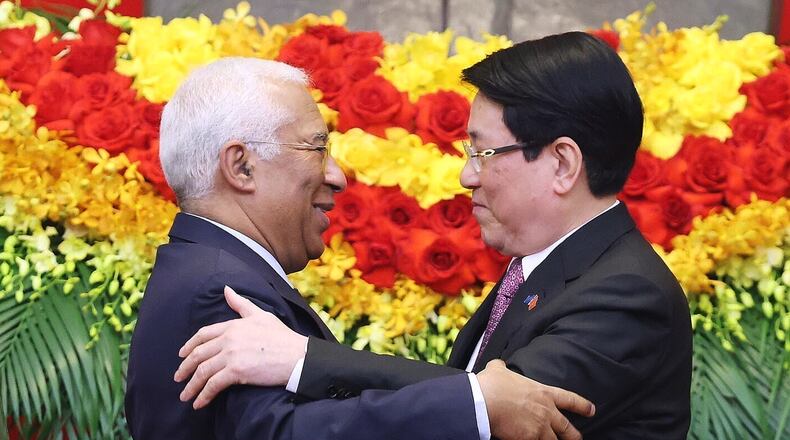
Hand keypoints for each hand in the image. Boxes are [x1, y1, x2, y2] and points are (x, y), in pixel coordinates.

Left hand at [173, 286, 307, 408]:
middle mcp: (229, 339)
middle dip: (185, 367)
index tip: (182, 354)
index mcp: (233, 325)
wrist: (297, 356)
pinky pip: (213, 385)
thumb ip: (241, 304)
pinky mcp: (236, 372)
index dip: (190, 345)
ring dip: (191, 386)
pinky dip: (204, 395)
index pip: (203, 334)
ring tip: (185, 396)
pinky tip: (199, 403)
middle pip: (199, 354)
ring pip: (202, 371)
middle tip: (178, 377)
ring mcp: (231, 355)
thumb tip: (226, 290)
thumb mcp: (261, 315)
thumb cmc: (282, 337)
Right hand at [476, 359, 594, 439]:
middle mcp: (546, 411)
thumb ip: (502, 367)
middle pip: (568, 428)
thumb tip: (499, 364)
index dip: (583, 406)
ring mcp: (540, 427)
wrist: (484, 401)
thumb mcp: (498, 370)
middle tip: (576, 438)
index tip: (591, 410)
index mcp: (543, 393)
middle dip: (574, 436)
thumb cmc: (492, 385)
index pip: (570, 399)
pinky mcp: (530, 439)